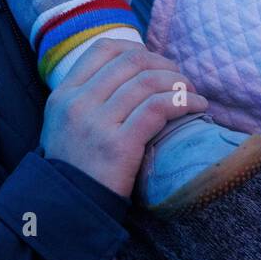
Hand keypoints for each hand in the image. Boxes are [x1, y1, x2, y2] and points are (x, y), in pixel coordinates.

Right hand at [39, 40, 208, 197]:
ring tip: (192, 93)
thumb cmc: (75, 169)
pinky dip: (183, 102)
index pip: (103, 48)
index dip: (136, 49)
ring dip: (179, 82)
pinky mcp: (119, 145)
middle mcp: (78, 103)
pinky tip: (197, 107)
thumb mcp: (65, 125)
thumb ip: (88, 98)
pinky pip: (158, 108)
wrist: (70, 211)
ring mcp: (96, 123)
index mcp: (63, 94)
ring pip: (148, 81)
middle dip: (164, 64)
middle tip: (180, 78)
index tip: (154, 63)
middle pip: (131, 61)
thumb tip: (132, 73)